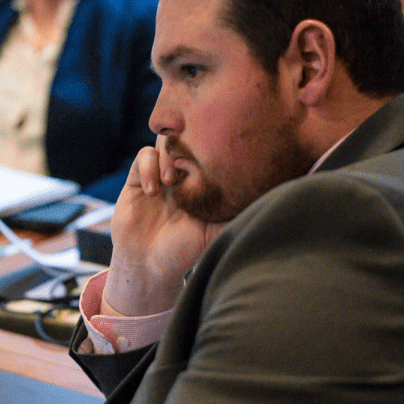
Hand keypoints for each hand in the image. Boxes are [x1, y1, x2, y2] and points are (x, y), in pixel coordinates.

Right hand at [103, 145, 224, 315]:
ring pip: (167, 142)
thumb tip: (266, 199)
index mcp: (203, 182)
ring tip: (170, 182)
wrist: (147, 265)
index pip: (211, 151)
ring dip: (169, 156)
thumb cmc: (184, 252)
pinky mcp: (138, 178)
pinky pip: (145, 156)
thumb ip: (235, 214)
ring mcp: (160, 174)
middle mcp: (183, 174)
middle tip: (189, 166)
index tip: (214, 165)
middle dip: (189, 146)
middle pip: (189, 138)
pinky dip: (149, 168)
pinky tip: (153, 191)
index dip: (213, 150)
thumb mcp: (215, 234)